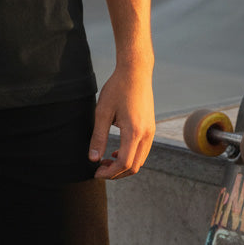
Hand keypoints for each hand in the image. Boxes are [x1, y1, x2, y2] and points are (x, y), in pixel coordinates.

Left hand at [89, 63, 154, 179]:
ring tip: (106, 161)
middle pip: (134, 166)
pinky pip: (143, 150)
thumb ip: (98, 137)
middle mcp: (147, 134)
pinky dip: (131, 156)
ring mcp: (151, 131)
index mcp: (134, 131)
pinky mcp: (151, 127)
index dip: (110, 172)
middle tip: (99, 170)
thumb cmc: (117, 88)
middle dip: (117, 173)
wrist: (136, 71)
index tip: (96, 172)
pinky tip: (117, 151)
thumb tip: (93, 159)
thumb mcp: (102, 112)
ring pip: (140, 160)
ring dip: (124, 166)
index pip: (124, 163)